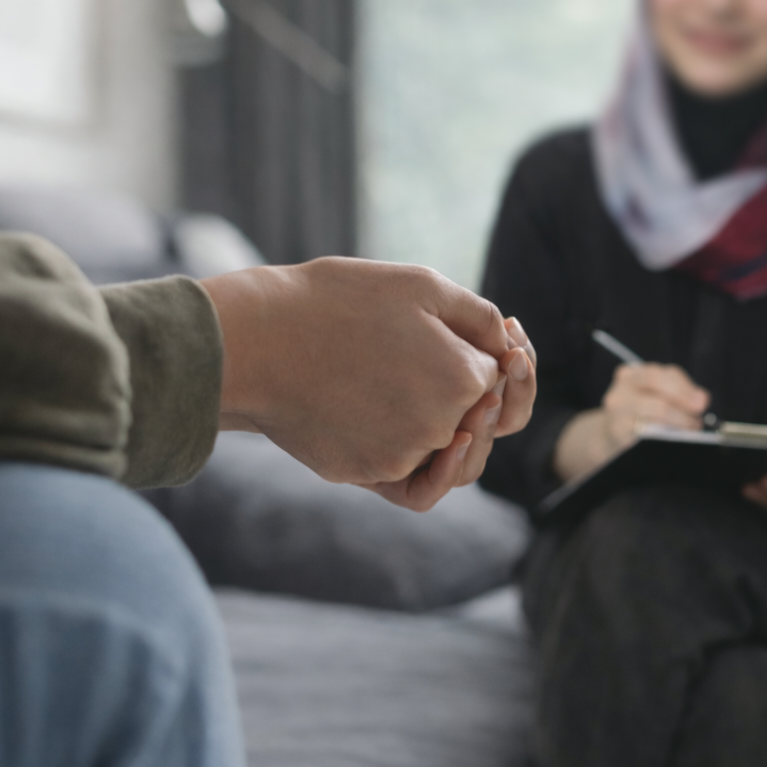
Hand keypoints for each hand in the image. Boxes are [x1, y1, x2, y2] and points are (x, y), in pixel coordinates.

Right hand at [202, 258, 535, 509]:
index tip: (465, 335)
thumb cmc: (339, 302)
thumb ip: (480, 318)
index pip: (501, 377)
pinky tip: (412, 440)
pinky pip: (411, 481)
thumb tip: (509, 350)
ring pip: (451, 458)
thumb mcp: (421, 286)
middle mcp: (443, 428)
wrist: (257, 342)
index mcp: (465, 379)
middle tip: (439, 359)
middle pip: (482, 422)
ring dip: (452, 433)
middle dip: (478, 395)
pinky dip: (419, 464)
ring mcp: (404, 458)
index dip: (493, 355)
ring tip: (418, 391)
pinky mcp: (367, 475)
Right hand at [554, 361, 708, 481]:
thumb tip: (701, 399)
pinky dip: (667, 433)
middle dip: (684, 398)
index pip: (666, 374)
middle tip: (699, 413)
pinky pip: (649, 429)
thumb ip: (677, 394)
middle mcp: (623, 386)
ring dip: (681, 419)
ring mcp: (618, 407)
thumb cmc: (637, 416)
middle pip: (658, 383)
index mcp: (633, 374)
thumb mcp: (652, 399)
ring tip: (691, 428)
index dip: (687, 387)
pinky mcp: (617, 428)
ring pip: (657, 407)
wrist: (605, 437)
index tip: (703, 401)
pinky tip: (674, 437)